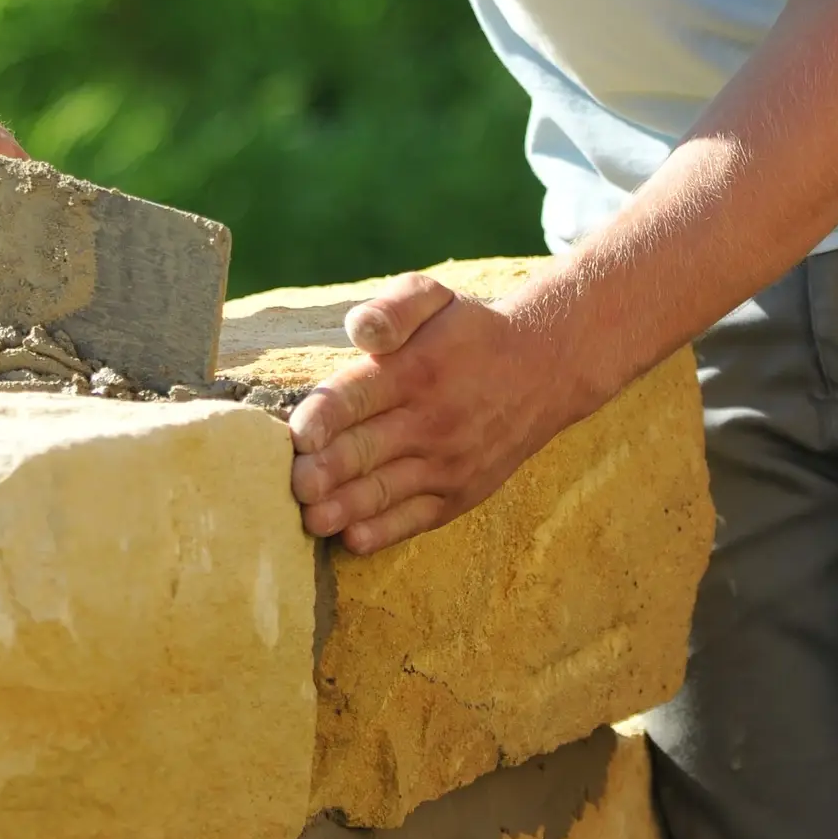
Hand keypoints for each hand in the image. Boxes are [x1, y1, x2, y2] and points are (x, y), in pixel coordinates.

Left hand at [287, 273, 571, 553]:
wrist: (543, 372)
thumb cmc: (469, 334)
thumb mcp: (435, 298)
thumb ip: (393, 309)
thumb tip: (360, 329)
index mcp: (414, 371)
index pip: (358, 396)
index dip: (324, 416)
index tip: (298, 435)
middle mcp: (430, 421)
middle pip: (365, 450)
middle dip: (325, 471)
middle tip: (294, 485)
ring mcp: (446, 464)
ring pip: (384, 491)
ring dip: (344, 508)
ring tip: (311, 519)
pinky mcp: (459, 494)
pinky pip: (415, 518)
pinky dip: (383, 532)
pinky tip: (352, 540)